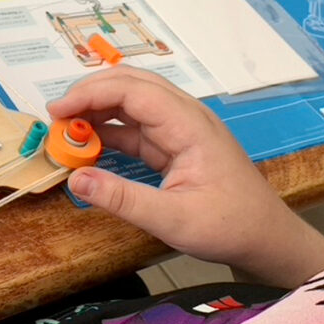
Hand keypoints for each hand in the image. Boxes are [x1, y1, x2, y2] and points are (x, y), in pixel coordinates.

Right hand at [48, 67, 323, 286]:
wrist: (267, 238)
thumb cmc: (229, 228)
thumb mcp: (172, 220)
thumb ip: (122, 199)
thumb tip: (75, 179)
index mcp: (189, 125)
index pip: (133, 90)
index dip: (91, 94)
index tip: (57, 112)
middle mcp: (186, 117)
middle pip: (132, 85)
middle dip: (90, 93)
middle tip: (55, 116)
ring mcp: (181, 129)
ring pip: (133, 102)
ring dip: (98, 109)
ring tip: (65, 128)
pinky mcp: (176, 145)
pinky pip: (137, 126)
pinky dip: (109, 130)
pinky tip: (88, 143)